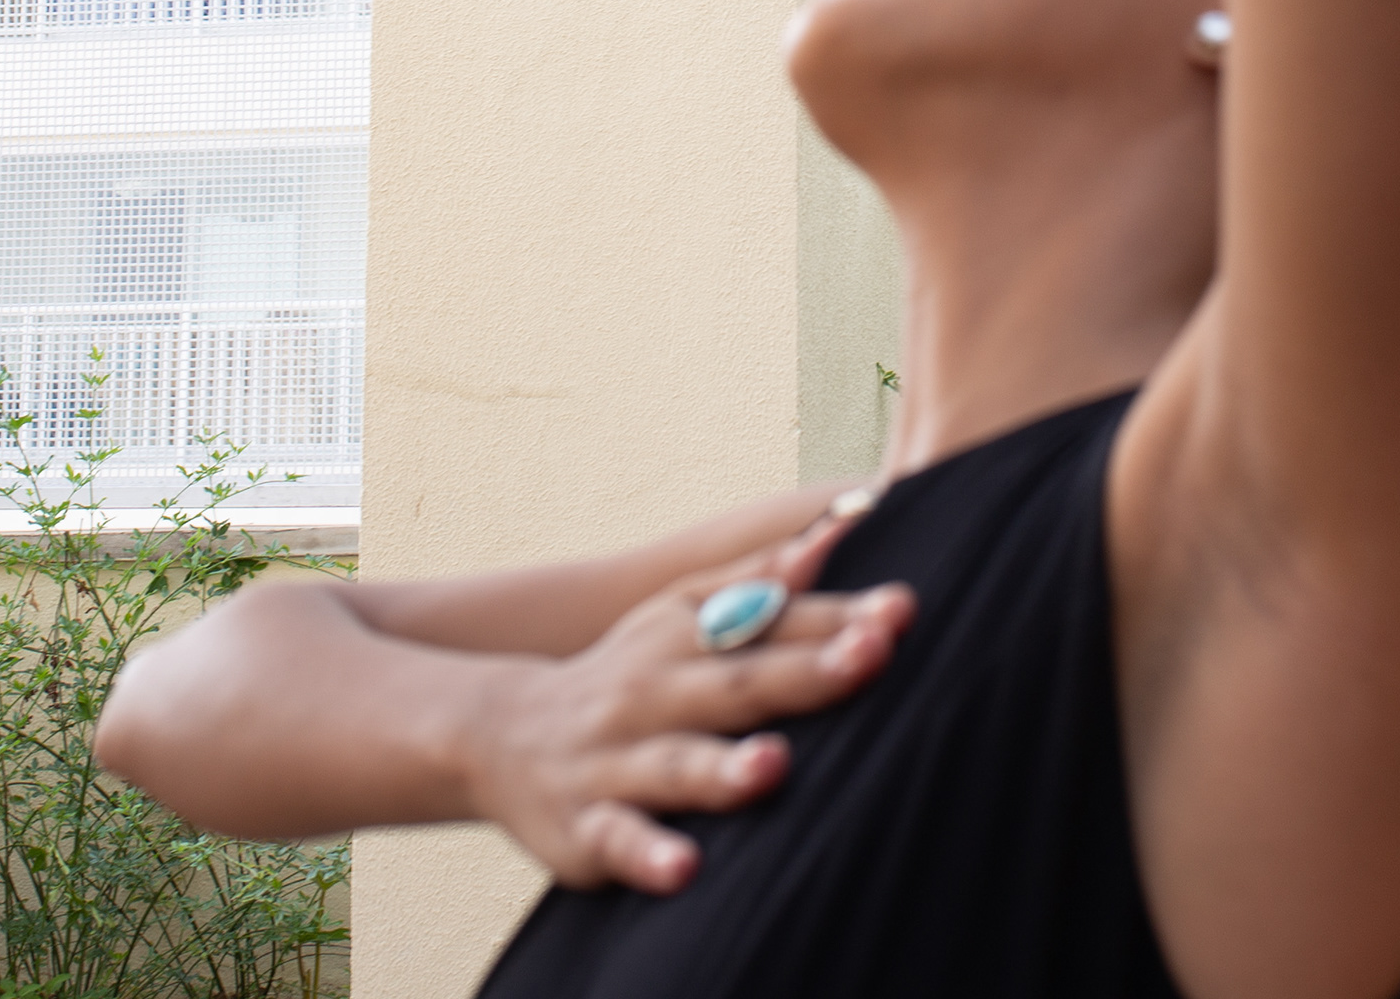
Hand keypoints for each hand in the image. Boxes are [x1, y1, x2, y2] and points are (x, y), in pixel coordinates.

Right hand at [465, 515, 913, 893]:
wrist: (497, 733)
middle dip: (804, 673)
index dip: (837, 619)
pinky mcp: (587, 826)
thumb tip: (838, 530)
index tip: (901, 610)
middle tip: (870, 656)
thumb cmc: (626, 675)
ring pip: (676, 766)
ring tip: (773, 767)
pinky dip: (650, 856)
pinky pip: (620, 841)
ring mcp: (619, 761)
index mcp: (687, 640)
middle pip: (738, 684)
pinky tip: (687, 868)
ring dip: (724, 768)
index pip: (773, 626)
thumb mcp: (679, 618)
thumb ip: (758, 580)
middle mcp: (655, 694)